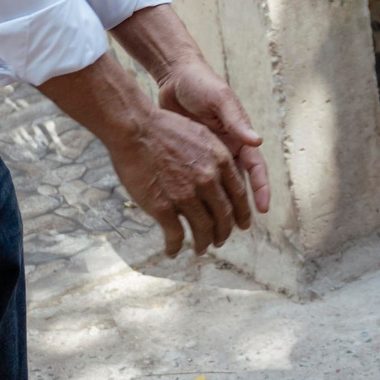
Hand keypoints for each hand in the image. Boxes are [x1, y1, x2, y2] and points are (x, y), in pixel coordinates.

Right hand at [106, 106, 253, 257]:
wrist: (137, 129)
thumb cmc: (165, 129)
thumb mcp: (203, 136)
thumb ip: (216, 158)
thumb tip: (221, 174)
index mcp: (221, 161)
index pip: (239, 194)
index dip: (242, 213)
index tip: (243, 224)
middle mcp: (209, 180)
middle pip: (224, 216)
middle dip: (224, 232)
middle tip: (220, 241)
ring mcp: (187, 195)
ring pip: (204, 229)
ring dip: (204, 243)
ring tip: (201, 249)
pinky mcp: (163, 207)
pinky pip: (175, 234)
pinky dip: (175, 246)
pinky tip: (173, 250)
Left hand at [157, 57, 270, 216]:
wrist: (175, 76)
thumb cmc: (201, 84)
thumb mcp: (220, 99)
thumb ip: (236, 121)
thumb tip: (257, 141)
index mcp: (239, 136)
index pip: (255, 168)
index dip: (260, 189)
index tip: (262, 209)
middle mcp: (227, 148)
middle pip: (238, 183)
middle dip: (241, 206)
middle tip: (239, 229)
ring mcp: (208, 153)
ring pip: (218, 186)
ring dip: (219, 205)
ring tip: (216, 227)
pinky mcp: (189, 154)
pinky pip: (196, 180)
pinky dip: (196, 195)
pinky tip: (191, 211)